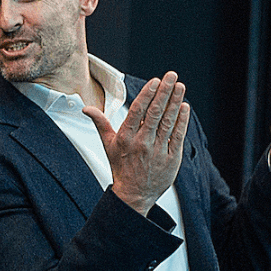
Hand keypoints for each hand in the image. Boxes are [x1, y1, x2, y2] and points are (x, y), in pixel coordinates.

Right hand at [86, 72, 190, 214]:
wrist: (134, 194)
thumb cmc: (121, 167)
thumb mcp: (108, 145)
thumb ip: (100, 123)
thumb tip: (86, 109)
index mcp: (125, 138)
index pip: (138, 112)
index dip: (147, 95)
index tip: (154, 81)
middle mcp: (142, 143)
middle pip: (155, 113)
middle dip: (164, 92)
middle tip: (171, 76)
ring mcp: (158, 151)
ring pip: (168, 122)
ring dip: (175, 102)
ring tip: (180, 87)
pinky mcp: (172, 158)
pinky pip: (178, 136)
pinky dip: (181, 121)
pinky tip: (184, 107)